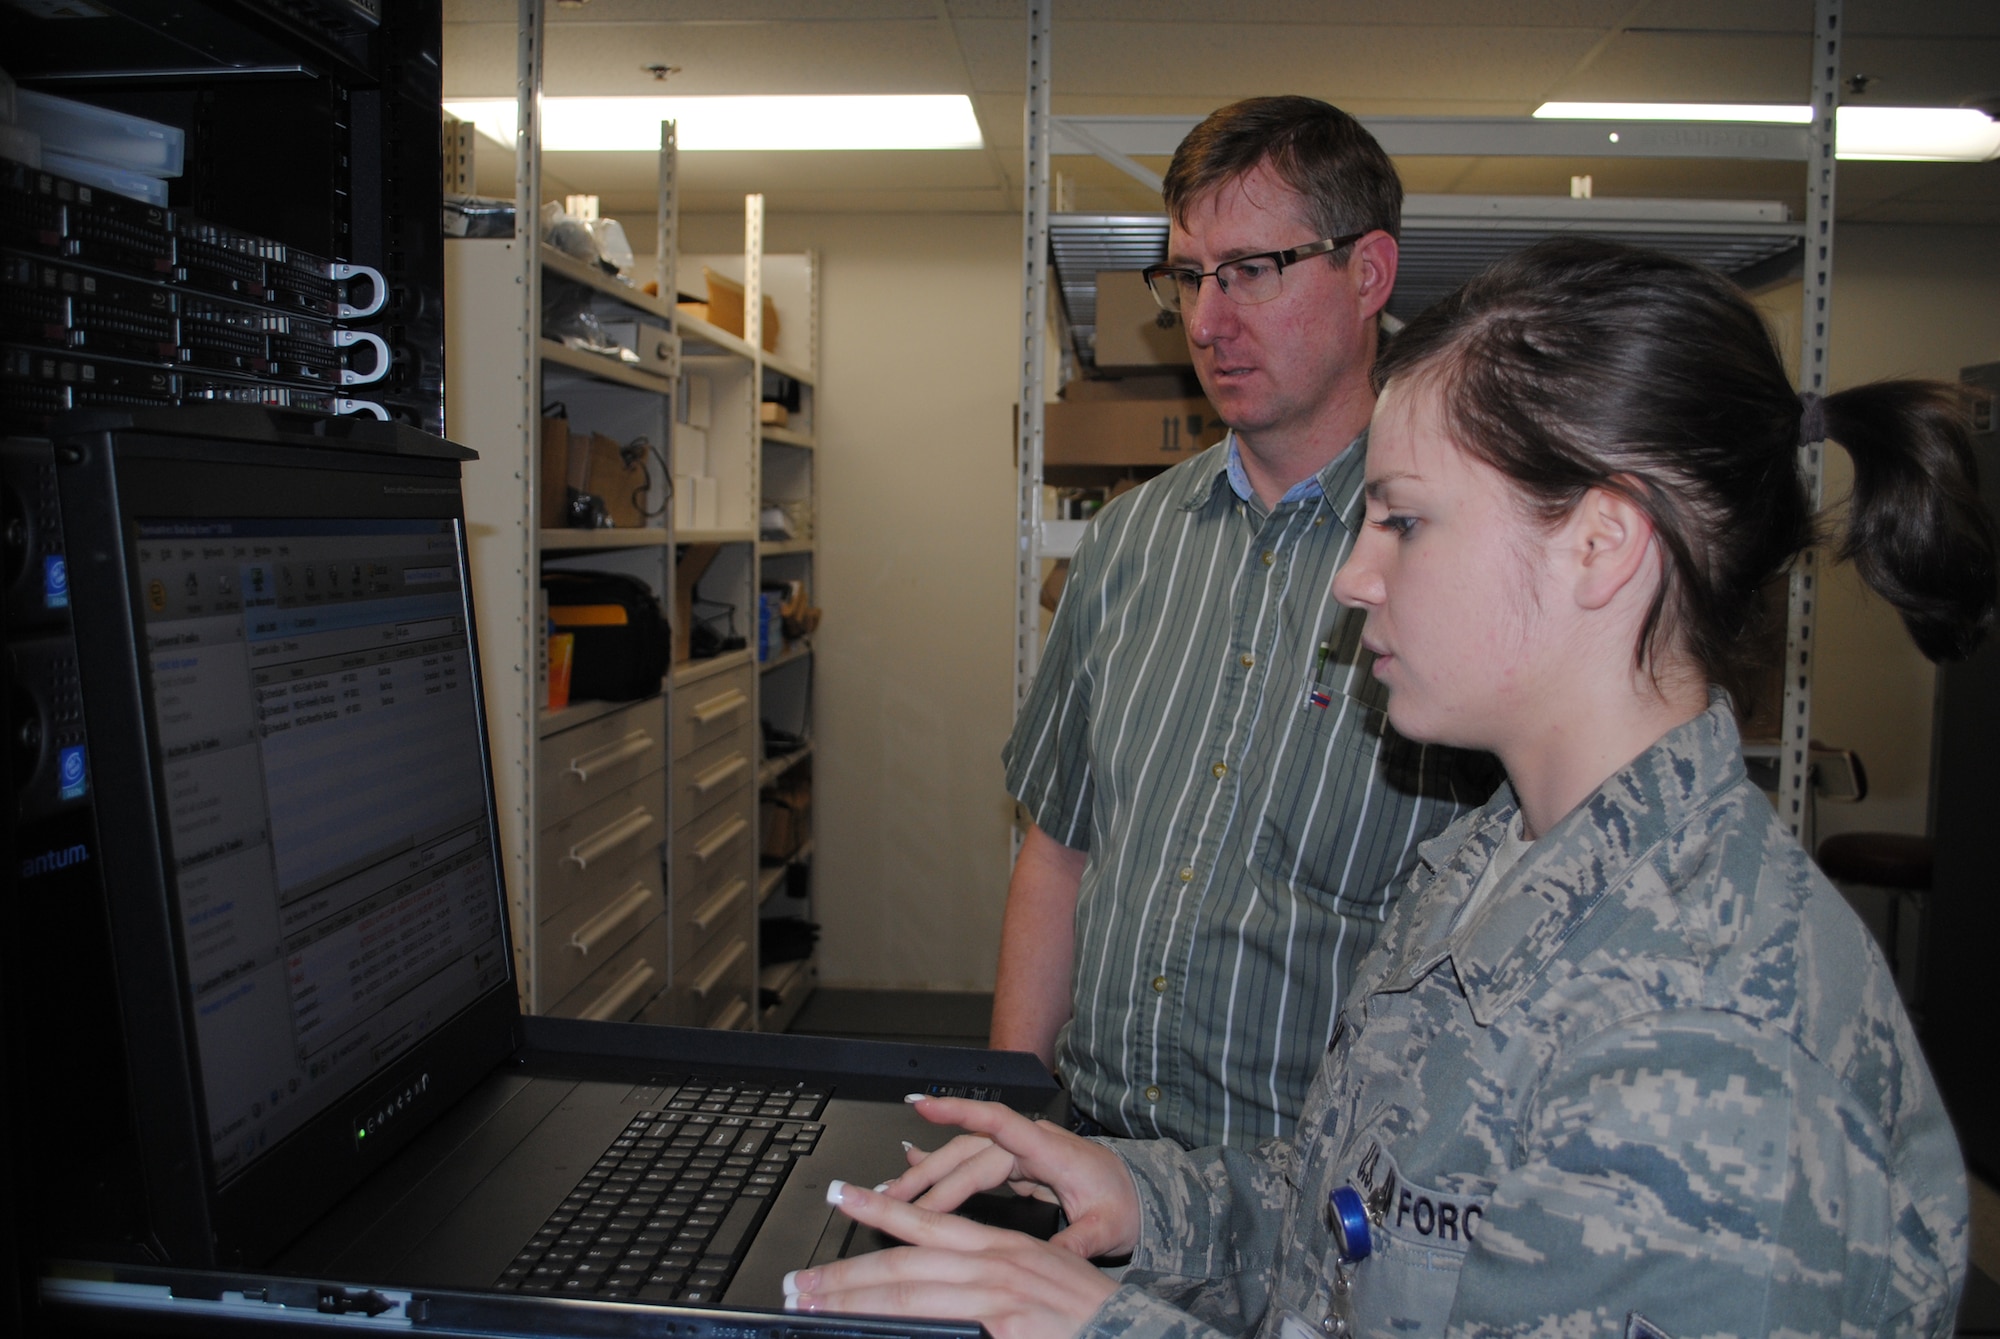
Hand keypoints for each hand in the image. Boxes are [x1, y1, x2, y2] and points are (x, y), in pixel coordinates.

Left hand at [784, 1181, 1117, 1338]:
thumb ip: (984, 1295)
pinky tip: (866, 1327)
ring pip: (908, 1289)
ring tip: (812, 1303)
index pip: (929, 1223)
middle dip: (845, 1272)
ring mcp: (1002, 1291)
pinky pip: (939, 1323)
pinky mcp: (1009, 1321)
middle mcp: (998, 1261)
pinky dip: (898, 1323)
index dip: (881, 1209)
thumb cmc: (1087, 1324)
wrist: (1139, 1336)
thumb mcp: (1033, 1297)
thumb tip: (934, 1304)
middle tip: (798, 1283)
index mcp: (1004, 1249)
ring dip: (853, 1298)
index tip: (843, 1198)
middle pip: (904, 1259)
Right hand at [882, 1095, 1138, 1261]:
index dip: (961, 1111)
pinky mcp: (1013, 1166)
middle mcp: (1029, 1144)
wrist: (1136, 1194)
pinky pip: (970, 1163)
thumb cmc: (1123, 1203)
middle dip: (928, 1175)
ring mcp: (1019, 1153)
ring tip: (893, 1191)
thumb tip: (1054, 1258)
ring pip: (963, 1158)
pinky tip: (913, 1165)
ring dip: (927, 1174)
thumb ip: (1079, 1240)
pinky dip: (940, 1165)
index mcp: (1050, 1150)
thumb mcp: (1107, 1226)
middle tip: (892, 1196)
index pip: (1000, 1122)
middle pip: (968, 1152)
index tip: (926, 1105)